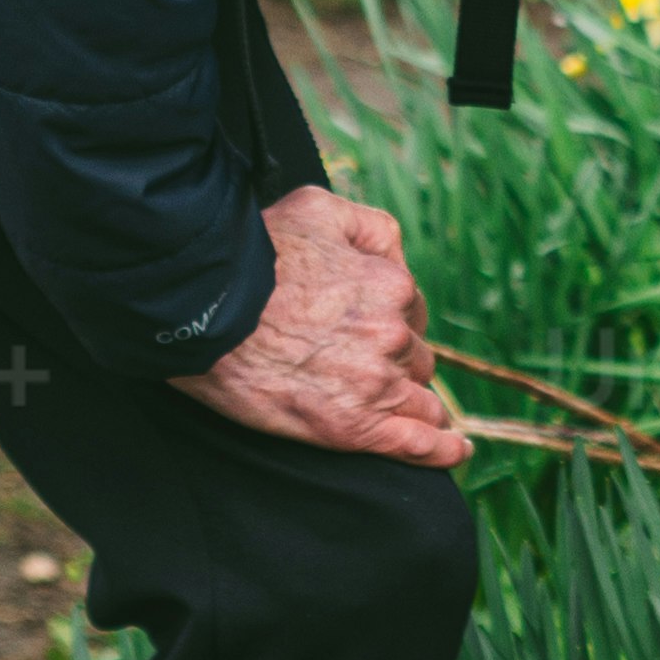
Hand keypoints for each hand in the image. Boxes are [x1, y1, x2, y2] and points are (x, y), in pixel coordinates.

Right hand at [171, 187, 472, 471]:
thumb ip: (371, 229)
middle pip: (415, 357)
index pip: (411, 311)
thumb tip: (397, 258)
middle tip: (361, 367)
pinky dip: (441, 450)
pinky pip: (415, 444)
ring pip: (420, 401)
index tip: (365, 328)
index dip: (392, 320)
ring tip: (414, 417)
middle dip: (398, 362)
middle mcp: (392, 334)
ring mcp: (373, 384)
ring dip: (417, 405)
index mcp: (391, 284)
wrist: (203, 307)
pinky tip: (457, 451)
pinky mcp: (349, 427)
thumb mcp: (320, 209)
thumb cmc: (254, 255)